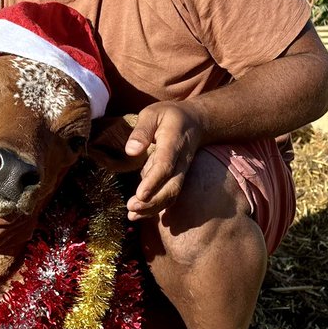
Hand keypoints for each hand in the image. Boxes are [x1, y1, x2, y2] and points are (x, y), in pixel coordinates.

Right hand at [0, 151, 37, 252]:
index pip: (13, 209)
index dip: (23, 196)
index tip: (25, 182)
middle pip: (23, 217)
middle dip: (28, 201)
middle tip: (31, 185)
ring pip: (25, 227)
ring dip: (29, 212)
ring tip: (31, 195)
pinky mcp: (0, 247)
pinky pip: (22, 236)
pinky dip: (26, 224)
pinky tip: (26, 212)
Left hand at [124, 101, 205, 220]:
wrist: (196, 122)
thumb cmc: (170, 116)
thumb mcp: (153, 113)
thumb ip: (142, 131)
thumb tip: (131, 151)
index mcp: (173, 143)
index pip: (165, 165)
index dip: (154, 181)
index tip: (140, 194)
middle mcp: (181, 161)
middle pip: (171, 186)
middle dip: (153, 201)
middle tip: (131, 208)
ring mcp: (181, 172)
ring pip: (172, 194)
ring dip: (153, 208)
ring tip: (132, 214)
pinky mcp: (176, 178)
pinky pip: (169, 196)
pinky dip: (155, 207)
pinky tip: (138, 214)